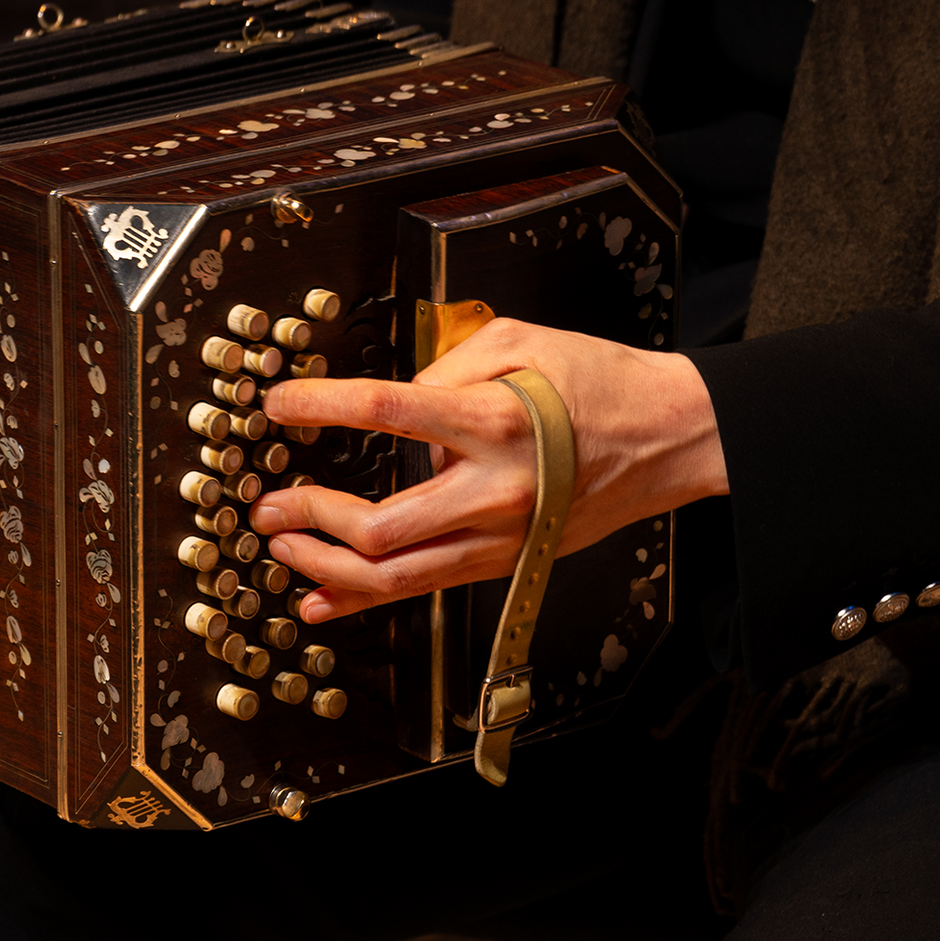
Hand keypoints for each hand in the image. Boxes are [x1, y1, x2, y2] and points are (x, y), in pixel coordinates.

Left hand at [247, 318, 727, 622]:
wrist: (671, 438)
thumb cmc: (600, 383)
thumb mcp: (520, 340)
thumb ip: (444, 364)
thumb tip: (388, 400)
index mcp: (495, 421)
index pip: (388, 412)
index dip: (321, 406)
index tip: (279, 403)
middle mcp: (494, 490)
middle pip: (379, 525)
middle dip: (309, 516)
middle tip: (268, 504)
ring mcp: (499, 537)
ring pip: (395, 575)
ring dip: (325, 566)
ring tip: (281, 547)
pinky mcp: (503, 561)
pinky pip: (422, 589)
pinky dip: (364, 600)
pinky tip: (321, 600)